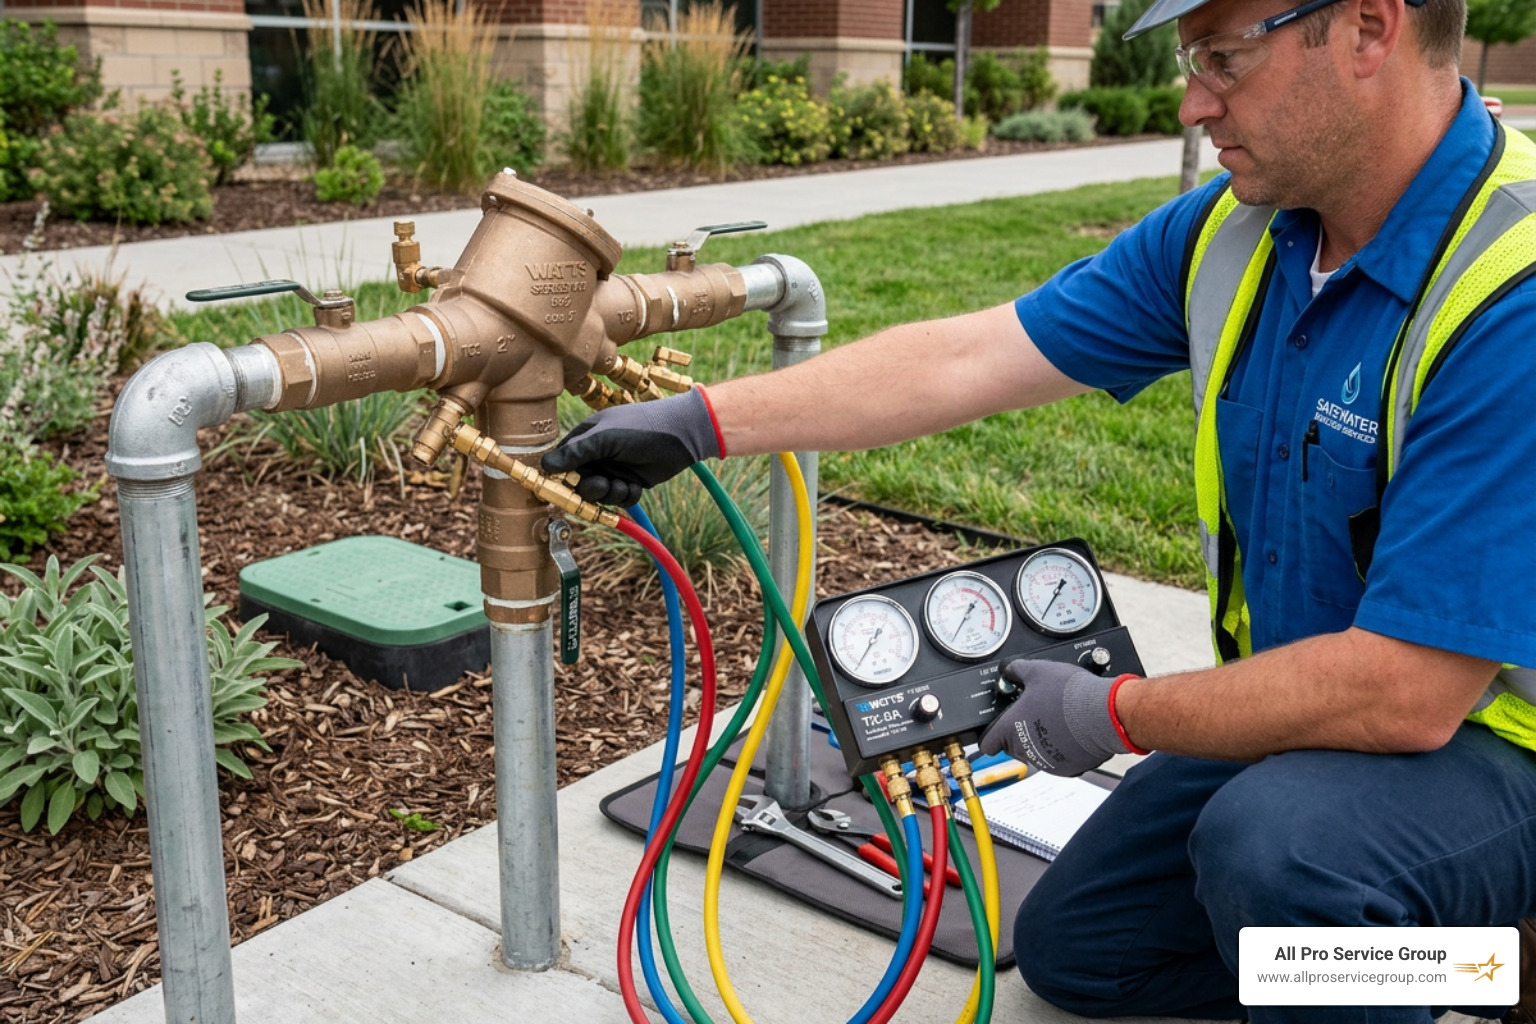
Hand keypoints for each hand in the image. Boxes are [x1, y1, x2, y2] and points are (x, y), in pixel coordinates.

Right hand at [542, 388, 722, 505]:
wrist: (680, 434)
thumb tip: (545, 465)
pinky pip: (619, 499)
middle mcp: (597, 456)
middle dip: (590, 489)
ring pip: (599, 495)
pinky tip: (635, 485)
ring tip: (623, 484)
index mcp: (586, 439)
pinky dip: (626, 496)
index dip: (560, 477)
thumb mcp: (604, 437)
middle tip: (603, 484)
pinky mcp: (630, 482)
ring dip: (610, 494)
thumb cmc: (640, 427)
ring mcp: (613, 469)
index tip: (562, 487)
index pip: (562, 462)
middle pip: (579, 484)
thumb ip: (576, 452)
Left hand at [978, 660, 1132, 776]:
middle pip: (1013, 746)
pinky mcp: (1069, 769)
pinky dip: (1062, 748)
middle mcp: (1025, 750)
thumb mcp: (1037, 670)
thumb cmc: (1070, 695)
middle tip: (1035, 712)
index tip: (997, 727)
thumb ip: (1016, 670)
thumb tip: (1009, 668)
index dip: (990, 733)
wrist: (1105, 713)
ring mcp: (1047, 762)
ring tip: (1057, 718)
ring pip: (1036, 753)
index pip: (987, 743)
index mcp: (1010, 730)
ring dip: (1042, 740)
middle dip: (1020, 731)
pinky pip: (1059, 759)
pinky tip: (1071, 730)